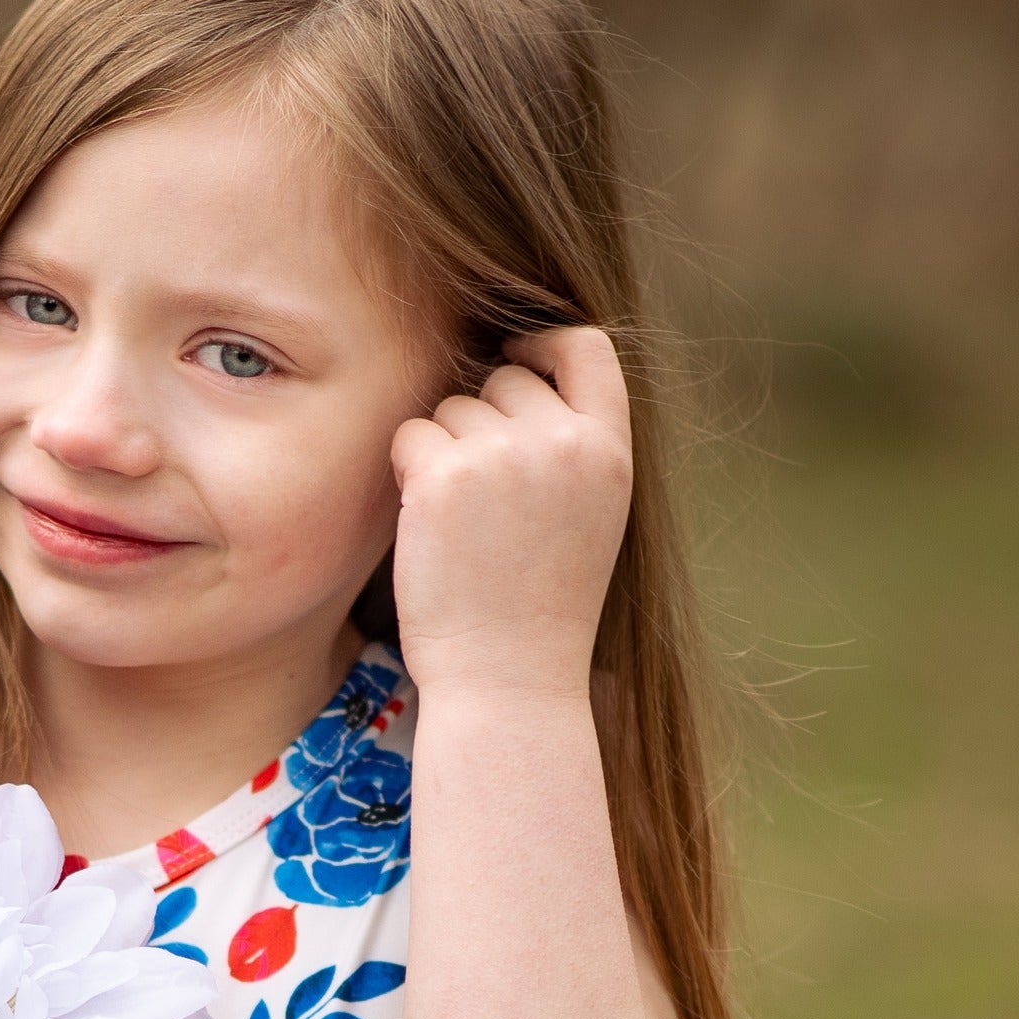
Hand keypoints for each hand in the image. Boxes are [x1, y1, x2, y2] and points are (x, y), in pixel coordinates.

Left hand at [388, 326, 633, 710]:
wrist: (508, 680)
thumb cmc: (541, 607)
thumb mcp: (591, 515)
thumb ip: (572, 445)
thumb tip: (524, 368)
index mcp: (610, 451)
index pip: (588, 347)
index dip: (546, 338)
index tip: (518, 351)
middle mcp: (562, 442)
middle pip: (506, 377)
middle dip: (484, 420)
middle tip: (483, 500)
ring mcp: (502, 455)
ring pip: (453, 407)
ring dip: (444, 452)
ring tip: (464, 528)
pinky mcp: (443, 475)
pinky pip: (410, 435)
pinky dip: (408, 474)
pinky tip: (430, 528)